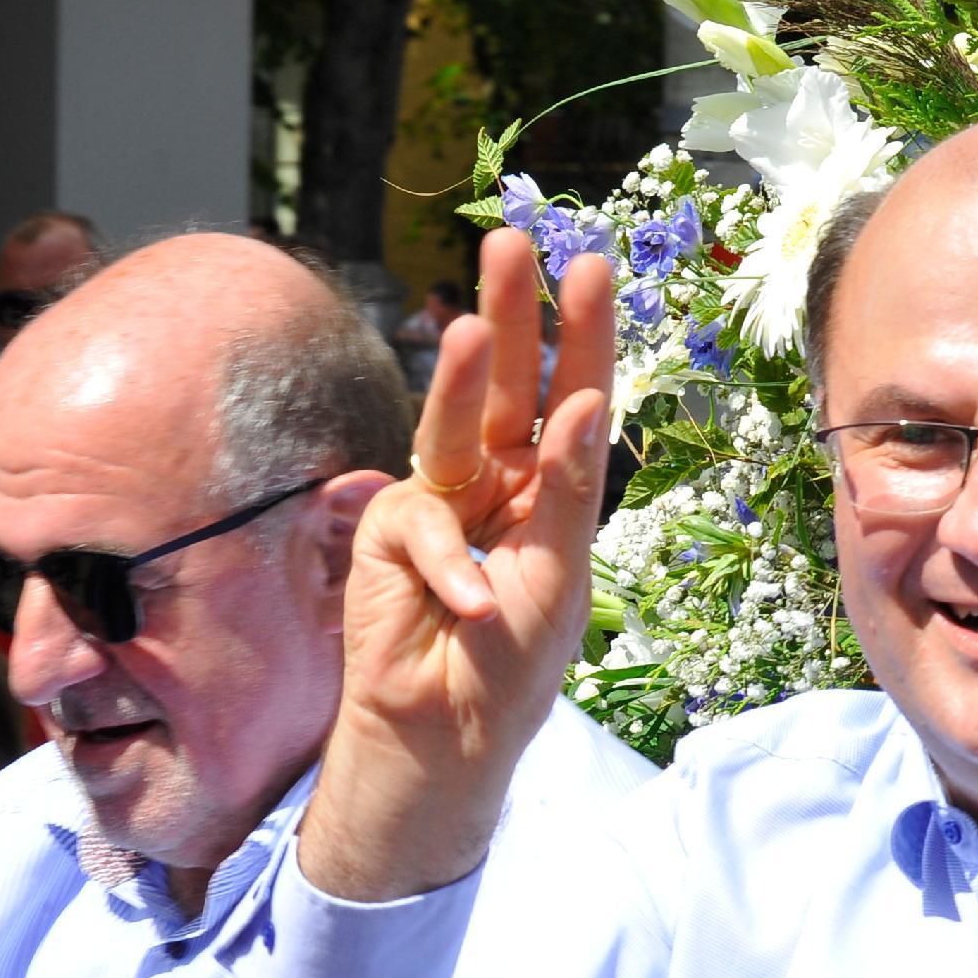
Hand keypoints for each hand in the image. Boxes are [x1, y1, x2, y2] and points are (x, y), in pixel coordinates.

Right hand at [300, 228, 614, 901]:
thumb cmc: (513, 667)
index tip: (589, 263)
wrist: (445, 737)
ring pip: (452, 423)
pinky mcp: (388, 531)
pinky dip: (445, 563)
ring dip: (459, 378)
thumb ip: (568, 490)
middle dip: (508, 314)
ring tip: (467, 328)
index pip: (572, 398)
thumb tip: (585, 401)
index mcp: (551, 488)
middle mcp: (497, 482)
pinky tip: (467, 605)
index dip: (581, 335)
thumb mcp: (559, 575)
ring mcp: (440, 500)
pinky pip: (417, 521)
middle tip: (509, 241)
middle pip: (507, 384)